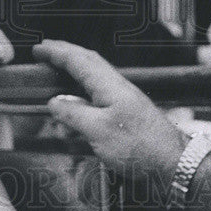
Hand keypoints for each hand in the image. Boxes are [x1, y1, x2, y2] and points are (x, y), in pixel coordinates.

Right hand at [33, 40, 186, 184]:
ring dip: (75, 66)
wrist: (172, 161)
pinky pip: (100, 88)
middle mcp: (117, 85)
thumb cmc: (139, 147)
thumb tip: (54, 101)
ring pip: (95, 73)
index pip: (78, 60)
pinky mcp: (127, 110)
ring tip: (59, 67)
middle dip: (66, 53)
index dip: (56, 53)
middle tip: (46, 51)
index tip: (38, 49)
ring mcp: (124, 97)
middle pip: (88, 60)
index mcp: (109, 85)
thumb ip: (74, 113)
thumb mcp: (98, 131)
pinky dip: (84, 84)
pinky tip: (81, 95)